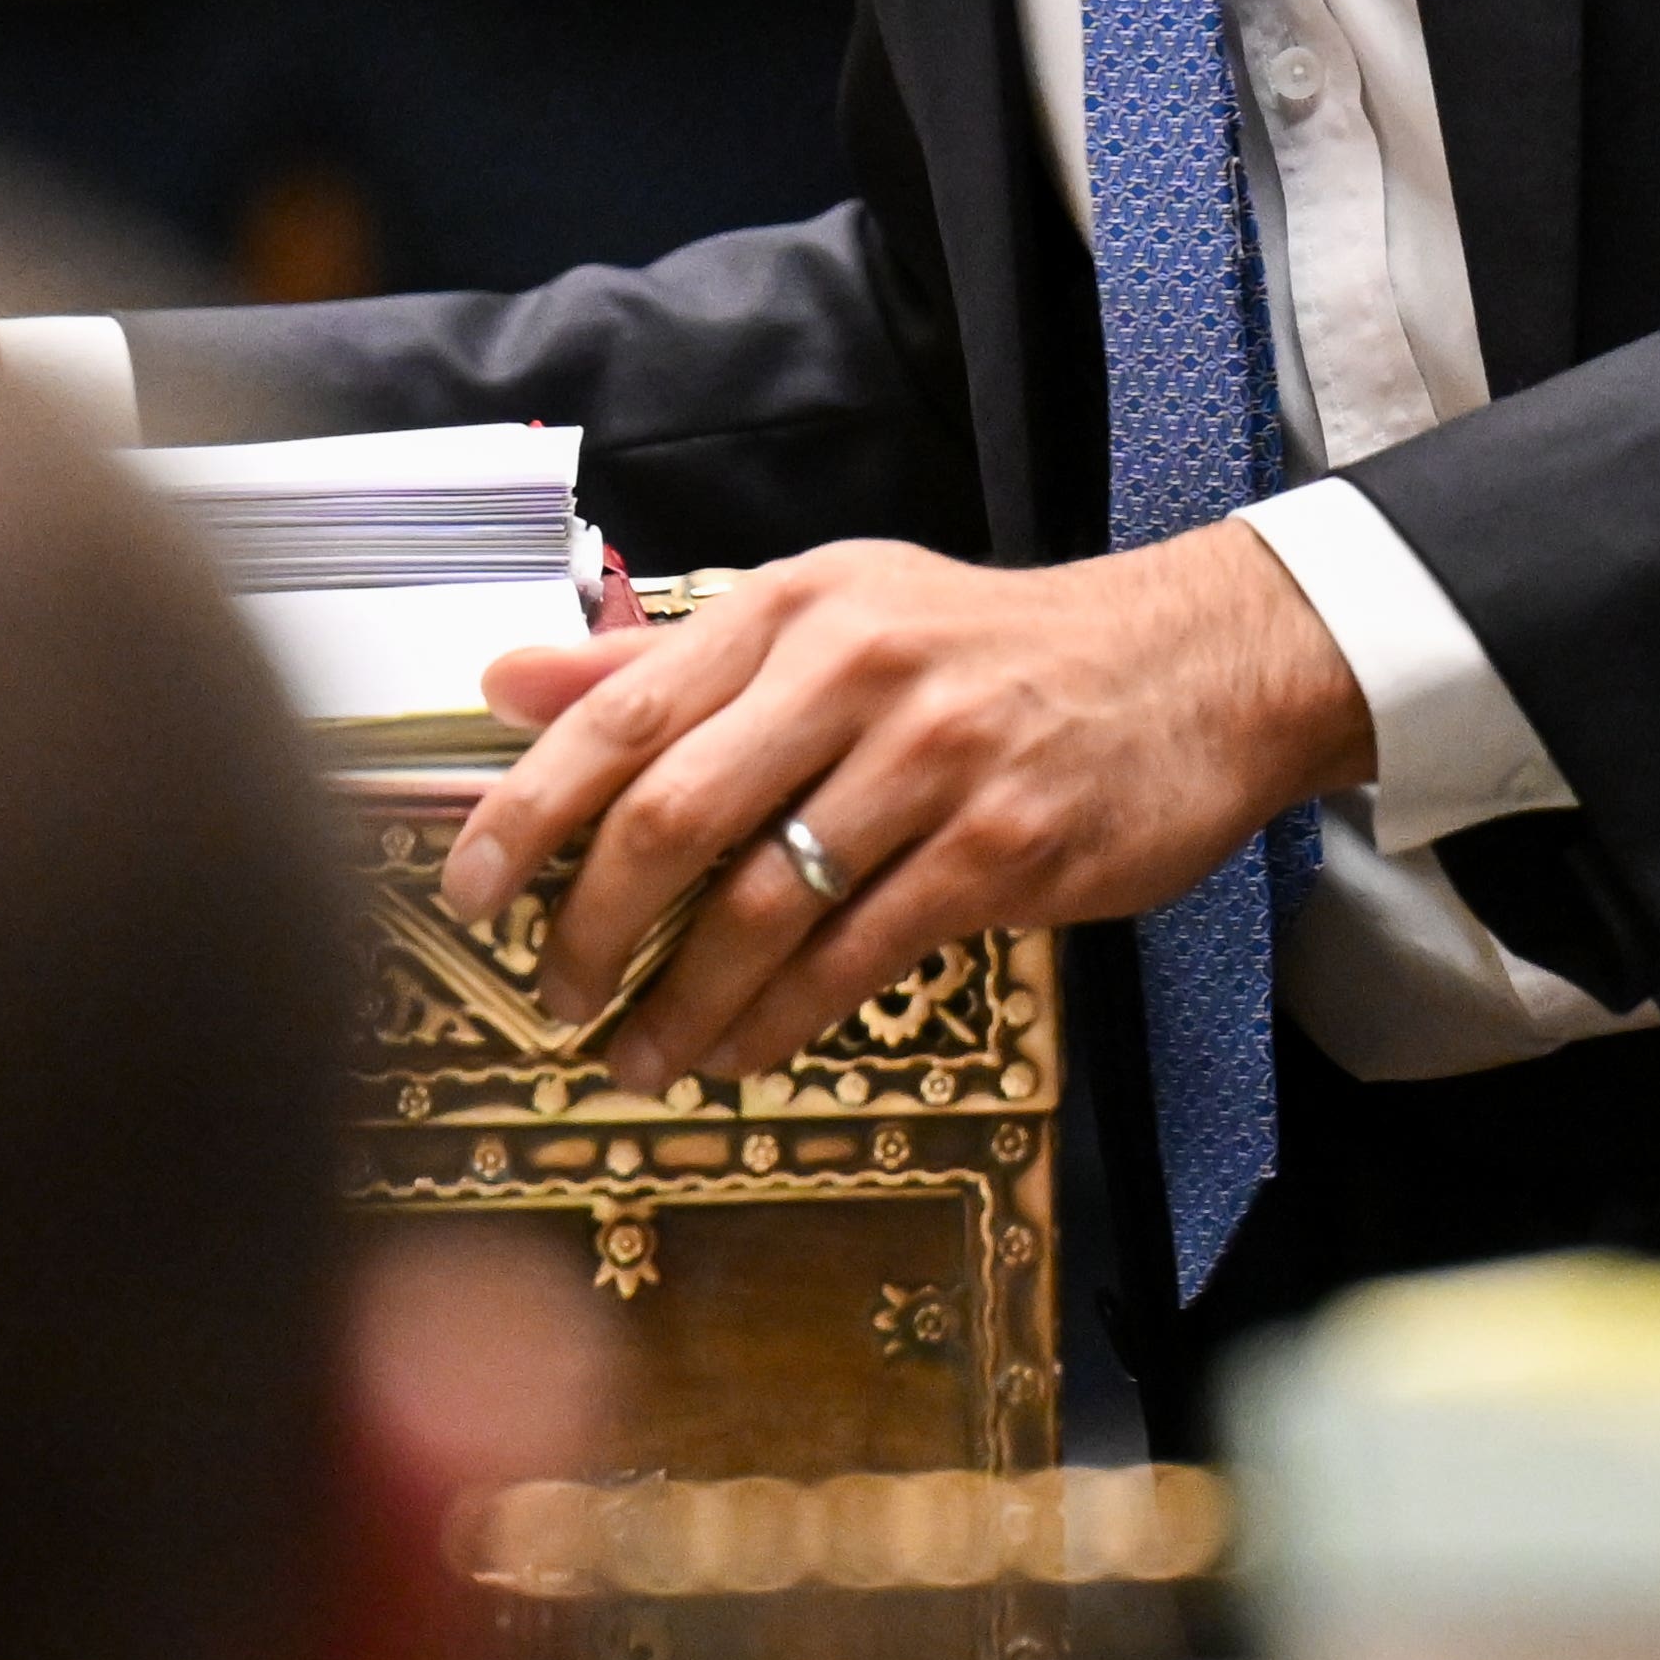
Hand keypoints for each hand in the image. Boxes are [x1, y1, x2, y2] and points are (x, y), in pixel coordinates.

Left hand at [434, 525, 1371, 1098]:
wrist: (1194, 666)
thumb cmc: (989, 649)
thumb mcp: (833, 615)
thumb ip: (665, 661)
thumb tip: (504, 684)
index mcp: (796, 605)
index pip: (622, 712)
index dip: (527, 814)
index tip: (466, 894)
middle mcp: (857, 668)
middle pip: (676, 815)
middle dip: (593, 928)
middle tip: (553, 995)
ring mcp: (937, 760)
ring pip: (764, 905)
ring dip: (681, 1002)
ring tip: (638, 1055)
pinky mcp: (1005, 849)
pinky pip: (857, 956)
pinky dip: (781, 1021)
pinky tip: (742, 1051)